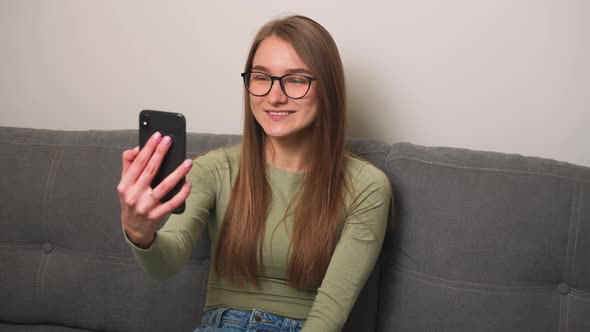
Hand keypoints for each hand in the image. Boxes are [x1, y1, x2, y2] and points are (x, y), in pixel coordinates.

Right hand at [117, 131, 191, 247]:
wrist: (133, 228)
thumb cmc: (132, 201)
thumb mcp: (125, 184)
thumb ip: (129, 165)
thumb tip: (137, 148)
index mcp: (125, 185)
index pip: (138, 162)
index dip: (148, 148)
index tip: (157, 136)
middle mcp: (134, 195)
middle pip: (150, 170)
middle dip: (161, 153)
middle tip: (170, 140)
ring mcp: (146, 206)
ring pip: (164, 186)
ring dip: (178, 173)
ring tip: (188, 162)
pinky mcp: (157, 215)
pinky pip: (172, 202)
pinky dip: (182, 193)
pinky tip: (188, 184)